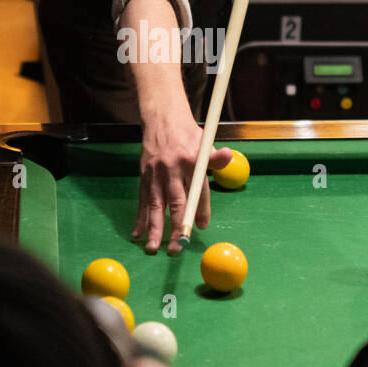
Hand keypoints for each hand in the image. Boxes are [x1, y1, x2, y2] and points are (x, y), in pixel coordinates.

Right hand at [133, 109, 232, 252]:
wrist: (162, 119)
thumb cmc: (188, 135)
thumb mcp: (205, 142)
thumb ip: (215, 157)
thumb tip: (229, 157)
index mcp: (191, 160)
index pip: (199, 189)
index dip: (202, 209)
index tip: (202, 226)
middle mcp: (172, 168)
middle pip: (177, 201)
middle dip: (177, 226)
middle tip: (179, 247)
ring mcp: (156, 173)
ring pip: (155, 204)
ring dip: (154, 227)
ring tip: (153, 247)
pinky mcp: (144, 175)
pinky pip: (142, 200)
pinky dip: (140, 217)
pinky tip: (138, 233)